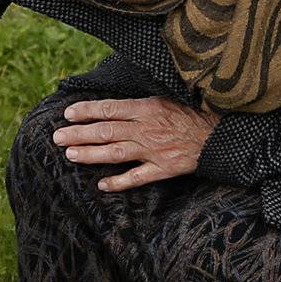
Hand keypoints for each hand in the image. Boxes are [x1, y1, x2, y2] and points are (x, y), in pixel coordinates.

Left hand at [51, 96, 217, 192]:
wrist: (223, 134)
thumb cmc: (197, 112)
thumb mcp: (170, 97)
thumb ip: (144, 102)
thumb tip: (119, 102)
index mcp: (148, 108)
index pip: (110, 109)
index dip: (87, 111)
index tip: (68, 114)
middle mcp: (146, 129)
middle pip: (106, 131)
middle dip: (79, 134)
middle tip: (56, 137)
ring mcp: (154, 150)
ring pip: (115, 153)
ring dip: (90, 154)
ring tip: (70, 154)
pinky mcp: (164, 168)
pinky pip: (137, 177)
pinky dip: (119, 182)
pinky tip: (102, 184)